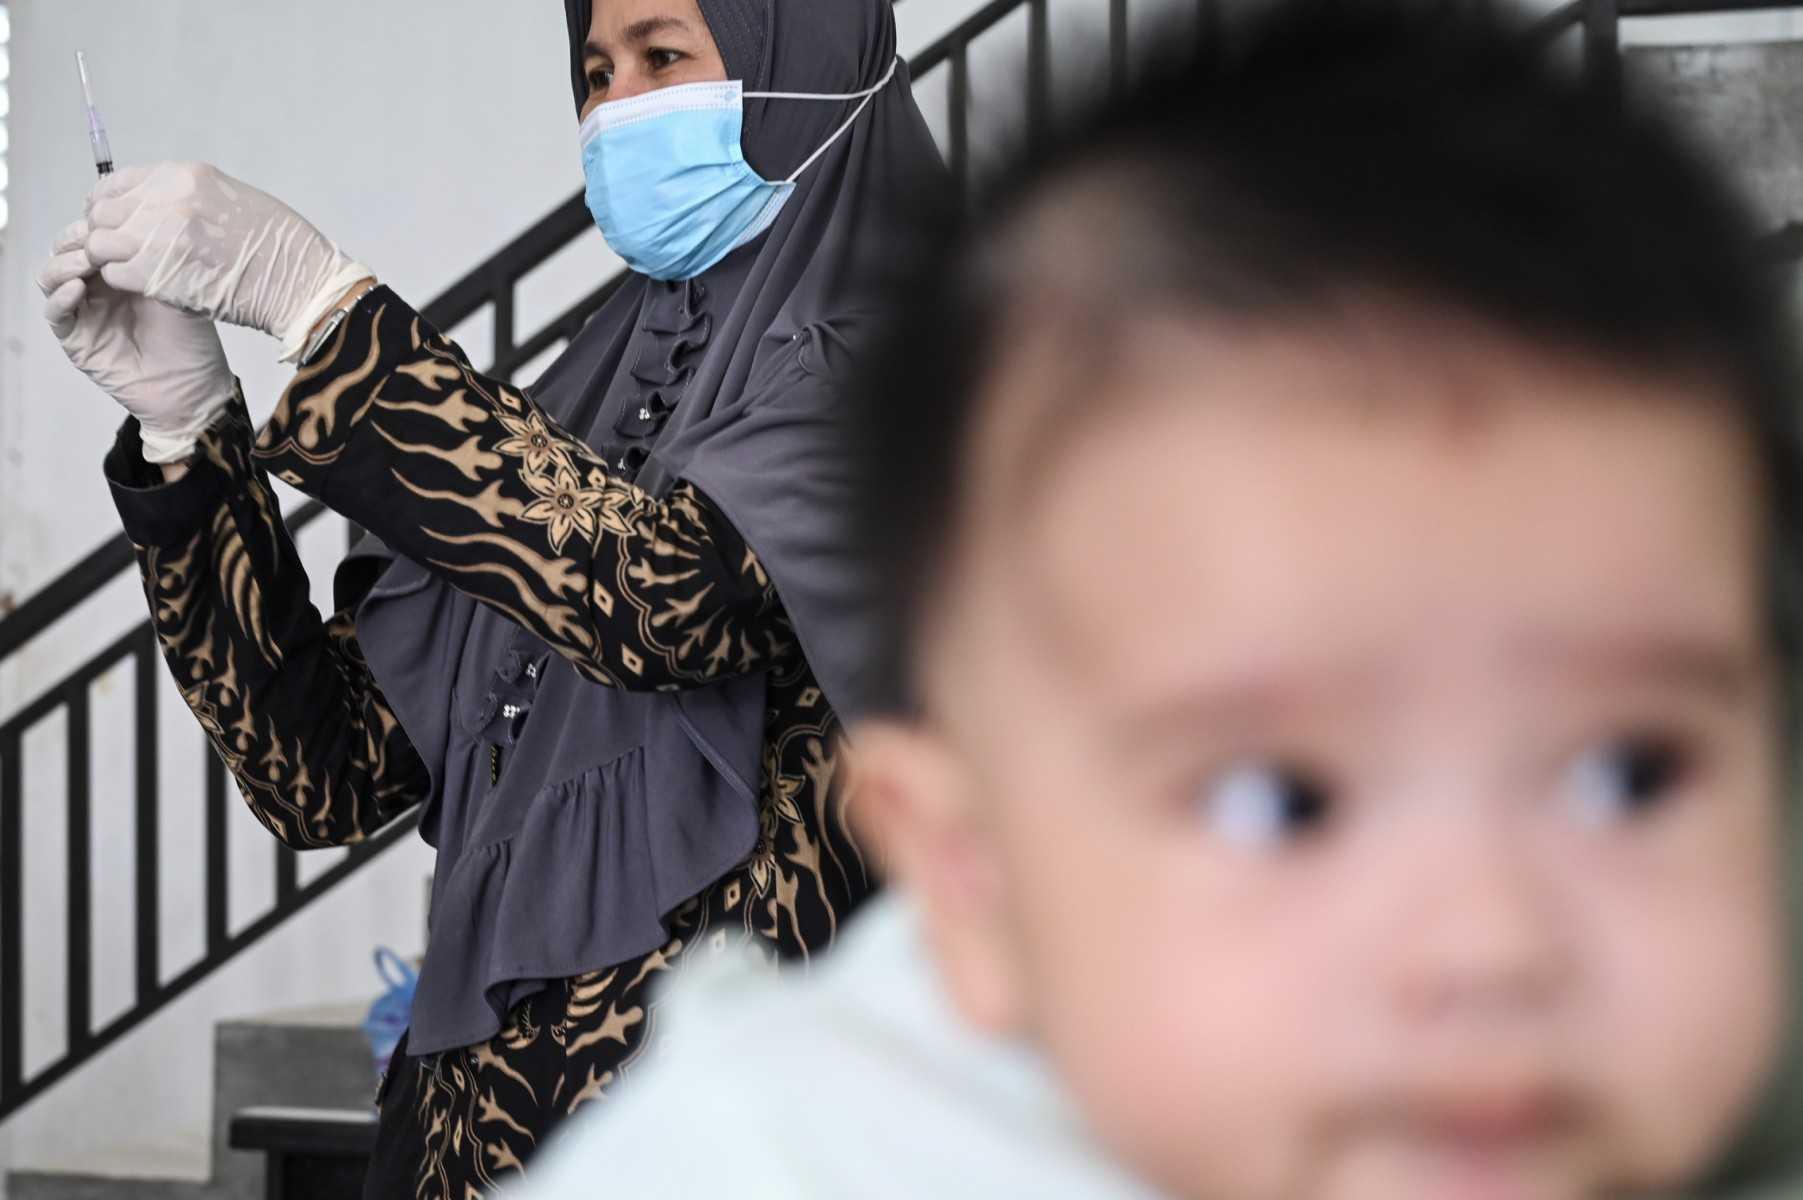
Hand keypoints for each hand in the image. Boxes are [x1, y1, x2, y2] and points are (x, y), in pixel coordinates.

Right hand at [38, 218, 234, 464]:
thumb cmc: (193, 339)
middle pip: (66, 248)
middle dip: (78, 238)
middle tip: (97, 236)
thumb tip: (144, 223)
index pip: (94, 234)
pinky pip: (55, 312)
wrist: (194, 386)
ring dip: (65, 263)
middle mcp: (97, 286)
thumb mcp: (182, 288)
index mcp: (121, 270)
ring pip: (52, 275)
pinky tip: (77, 287)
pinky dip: (61, 296)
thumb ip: (159, 259)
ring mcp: (83, 311)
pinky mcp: (76, 338)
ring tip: (88, 261)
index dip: (97, 223)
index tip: (113, 217)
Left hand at [83, 162, 372, 361]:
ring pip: (102, 243)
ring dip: (113, 257)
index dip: (109, 203)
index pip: (117, 182)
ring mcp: (160, 238)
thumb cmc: (280, 247)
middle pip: (103, 213)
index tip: (115, 219)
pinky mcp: (158, 275)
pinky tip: (148, 284)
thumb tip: (152, 205)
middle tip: (123, 250)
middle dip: (108, 231)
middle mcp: (167, 201)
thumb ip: (188, 197)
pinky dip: (125, 280)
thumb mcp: (234, 198)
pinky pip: (116, 273)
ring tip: (136, 269)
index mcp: (185, 176)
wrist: (302, 284)